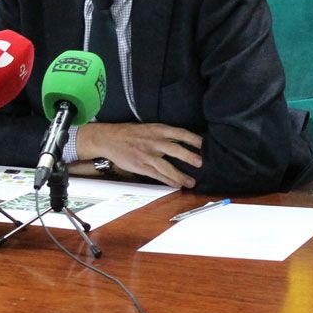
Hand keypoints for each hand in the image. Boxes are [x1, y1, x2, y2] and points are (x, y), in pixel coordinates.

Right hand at [75, 122, 202, 188]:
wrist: (108, 138)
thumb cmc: (129, 133)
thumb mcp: (148, 127)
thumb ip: (163, 134)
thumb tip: (180, 141)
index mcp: (157, 129)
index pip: (179, 133)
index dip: (193, 139)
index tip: (203, 145)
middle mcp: (154, 142)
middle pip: (175, 150)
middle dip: (189, 157)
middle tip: (200, 163)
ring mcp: (147, 155)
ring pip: (167, 167)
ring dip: (180, 176)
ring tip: (191, 182)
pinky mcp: (140, 166)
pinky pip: (157, 175)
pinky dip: (167, 181)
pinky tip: (176, 185)